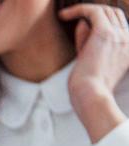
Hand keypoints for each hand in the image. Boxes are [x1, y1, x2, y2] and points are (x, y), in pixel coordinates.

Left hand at [64, 3, 128, 141]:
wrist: (91, 96)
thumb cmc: (87, 87)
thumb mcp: (88, 61)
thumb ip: (86, 40)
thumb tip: (82, 21)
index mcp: (128, 48)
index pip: (118, 25)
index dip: (100, 21)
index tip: (81, 23)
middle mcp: (127, 39)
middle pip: (113, 14)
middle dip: (93, 13)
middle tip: (71, 16)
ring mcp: (118, 35)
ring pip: (104, 10)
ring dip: (84, 10)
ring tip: (64, 15)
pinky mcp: (105, 33)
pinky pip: (93, 11)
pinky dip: (78, 9)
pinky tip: (63, 15)